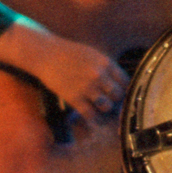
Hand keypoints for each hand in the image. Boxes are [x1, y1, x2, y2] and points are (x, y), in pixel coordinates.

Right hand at [0, 25, 129, 120]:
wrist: (46, 54)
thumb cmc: (69, 53)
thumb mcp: (93, 54)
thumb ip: (106, 67)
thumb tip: (119, 83)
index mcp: (106, 63)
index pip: (125, 81)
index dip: (124, 89)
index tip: (121, 93)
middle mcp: (99, 75)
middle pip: (118, 95)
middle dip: (116, 100)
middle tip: (112, 103)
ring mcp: (87, 87)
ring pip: (107, 106)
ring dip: (105, 109)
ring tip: (102, 109)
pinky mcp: (74, 98)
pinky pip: (91, 114)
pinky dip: (94, 118)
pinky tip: (94, 118)